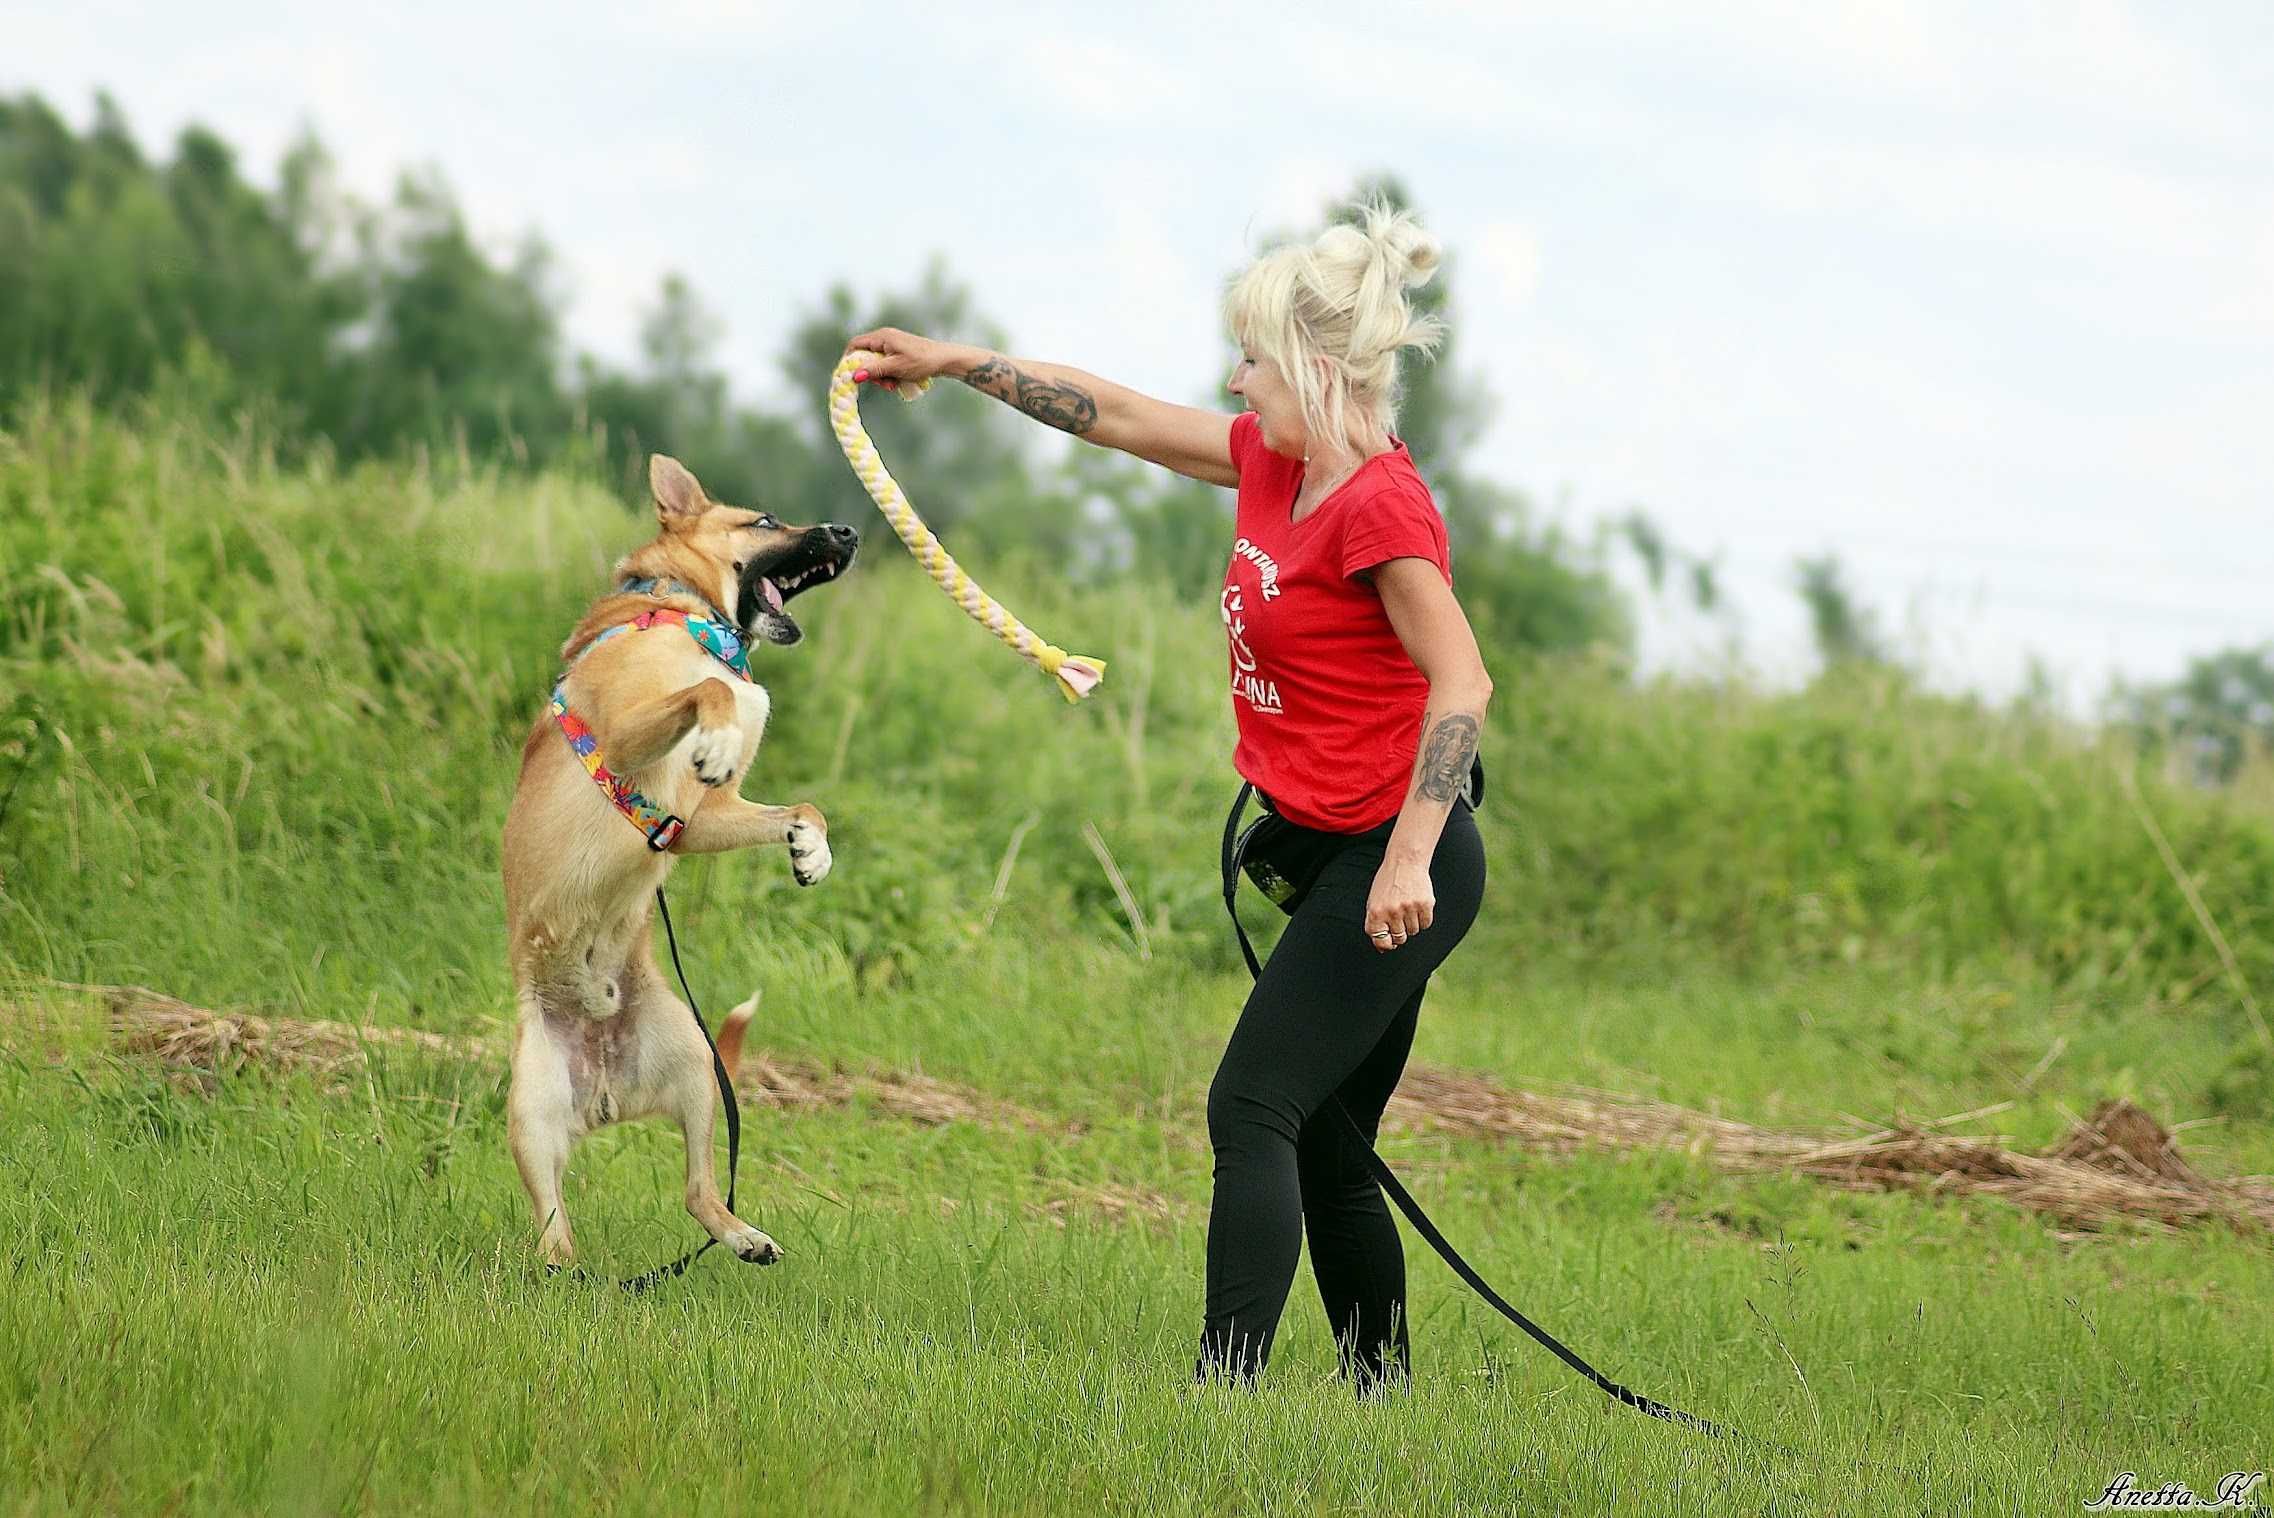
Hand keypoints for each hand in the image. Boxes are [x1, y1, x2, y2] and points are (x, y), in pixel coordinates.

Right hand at [844, 327, 966, 391]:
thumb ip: (874, 370)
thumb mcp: (895, 367)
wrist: (945, 360)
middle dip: (871, 373)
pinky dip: (889, 374)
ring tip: (893, 385)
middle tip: (882, 384)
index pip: (855, 345)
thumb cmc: (922, 361)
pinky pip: (886, 364)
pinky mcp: (899, 353)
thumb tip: (854, 375)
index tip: (850, 376)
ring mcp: (892, 345)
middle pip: (865, 356)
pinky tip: (898, 381)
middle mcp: (885, 338)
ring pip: (876, 363)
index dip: (848, 360)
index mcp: (881, 337)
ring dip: (881, 376)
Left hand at [1363, 853, 1433, 952]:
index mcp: (1375, 912)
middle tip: (1400, 916)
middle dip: (1401, 932)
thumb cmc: (1387, 883)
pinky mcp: (1425, 904)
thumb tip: (1383, 949)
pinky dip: (1423, 918)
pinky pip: (1426, 924)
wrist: (1404, 861)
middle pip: (1400, 938)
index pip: (1381, 941)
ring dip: (1412, 923)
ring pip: (1414, 931)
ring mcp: (1409, 908)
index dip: (1387, 943)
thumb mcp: (1374, 901)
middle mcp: (1392, 912)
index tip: (1390, 940)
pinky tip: (1418, 905)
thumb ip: (1374, 925)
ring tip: (1408, 906)